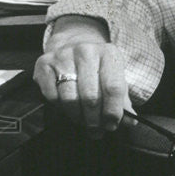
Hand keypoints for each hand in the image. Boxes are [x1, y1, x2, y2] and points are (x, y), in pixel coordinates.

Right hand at [32, 15, 131, 136]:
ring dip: (77, 117)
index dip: (113, 111)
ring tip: (83, 122)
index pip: (113, 87)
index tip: (112, 126)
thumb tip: (130, 122)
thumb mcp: (115, 77)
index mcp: (109, 53)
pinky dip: (60, 108)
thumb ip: (122, 100)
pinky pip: (52, 96)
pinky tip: (68, 108)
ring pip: (70, 98)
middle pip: (91, 96)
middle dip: (94, 119)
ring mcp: (63, 56)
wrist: (72, 45)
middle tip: (96, 131)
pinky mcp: (44, 64)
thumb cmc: (97, 67)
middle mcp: (86, 51)